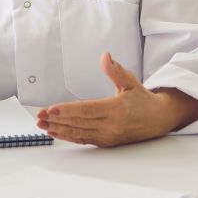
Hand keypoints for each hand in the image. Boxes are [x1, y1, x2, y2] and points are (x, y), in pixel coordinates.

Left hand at [36, 53, 197, 147]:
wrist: (158, 120)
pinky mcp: (106, 142)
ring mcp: (108, 136)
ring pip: (78, 134)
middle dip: (57, 120)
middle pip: (79, 123)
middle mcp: (111, 125)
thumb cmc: (143, 100)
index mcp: (116, 109)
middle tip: (39, 116)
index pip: (86, 110)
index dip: (68, 110)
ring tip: (42, 125)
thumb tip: (105, 56)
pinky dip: (68, 136)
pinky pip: (83, 139)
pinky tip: (56, 132)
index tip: (51, 109)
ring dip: (59, 130)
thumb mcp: (131, 82)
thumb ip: (115, 70)